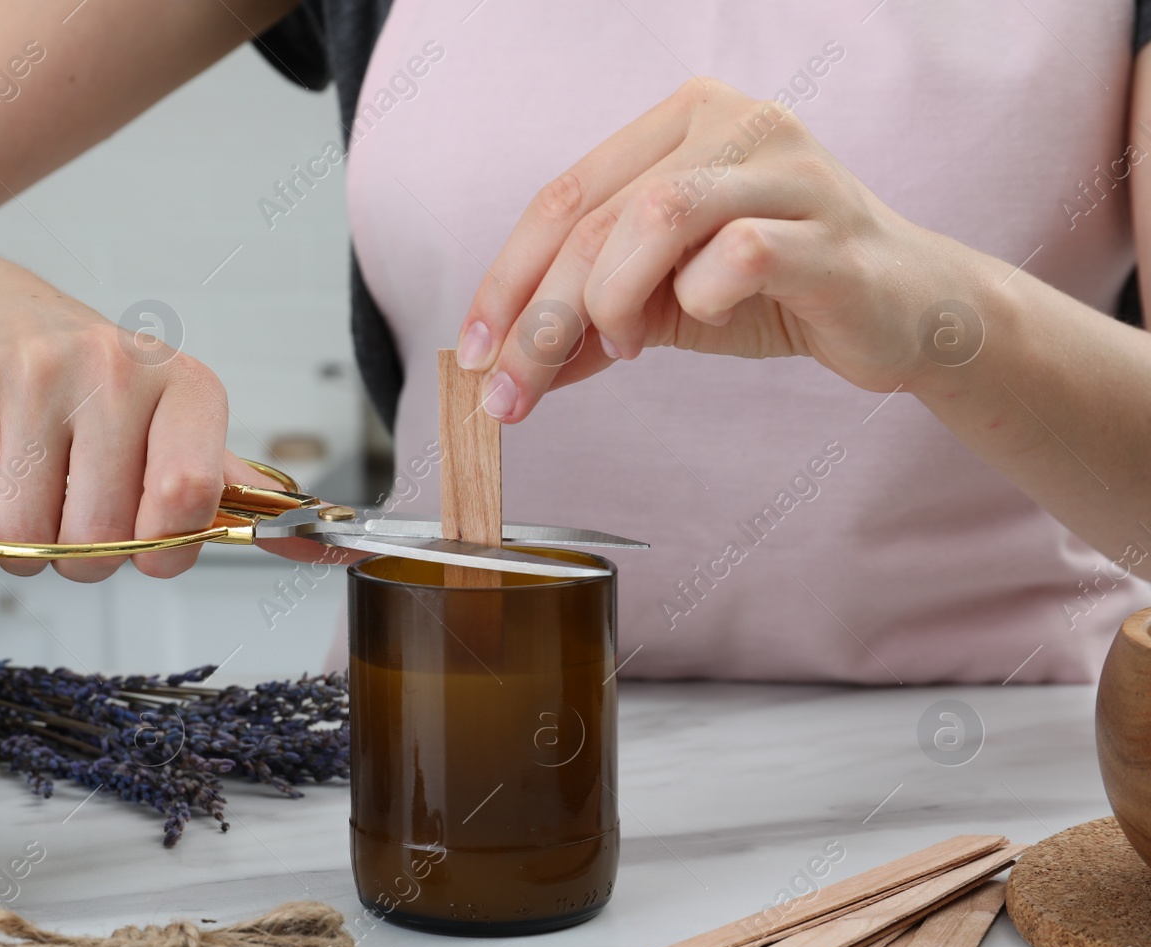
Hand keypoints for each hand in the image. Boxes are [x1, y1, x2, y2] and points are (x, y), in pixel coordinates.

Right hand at [0, 255, 265, 581]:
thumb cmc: (88, 383)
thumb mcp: (170, 420)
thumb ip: (230, 488)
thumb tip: (321, 546)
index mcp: (188, 388)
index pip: (188, 498)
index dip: (161, 551)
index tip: (145, 546)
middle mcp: (119, 370)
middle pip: (99, 535)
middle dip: (82, 558)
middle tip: (73, 518)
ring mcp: (39, 372)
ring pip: (29, 536)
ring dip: (24, 549)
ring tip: (30, 498)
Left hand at [454, 78, 988, 418]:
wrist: (905, 313)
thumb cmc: (778, 290)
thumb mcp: (663, 304)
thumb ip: (588, 325)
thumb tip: (503, 372)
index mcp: (681, 122)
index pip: (563, 196)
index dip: (505, 278)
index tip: (474, 352)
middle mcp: (733, 122)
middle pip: (596, 217)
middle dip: (538, 317)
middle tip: (511, 391)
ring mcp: (788, 167)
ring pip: (655, 217)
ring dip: (611, 301)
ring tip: (623, 346)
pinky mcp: (828, 227)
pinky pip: (736, 252)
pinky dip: (699, 299)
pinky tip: (704, 319)